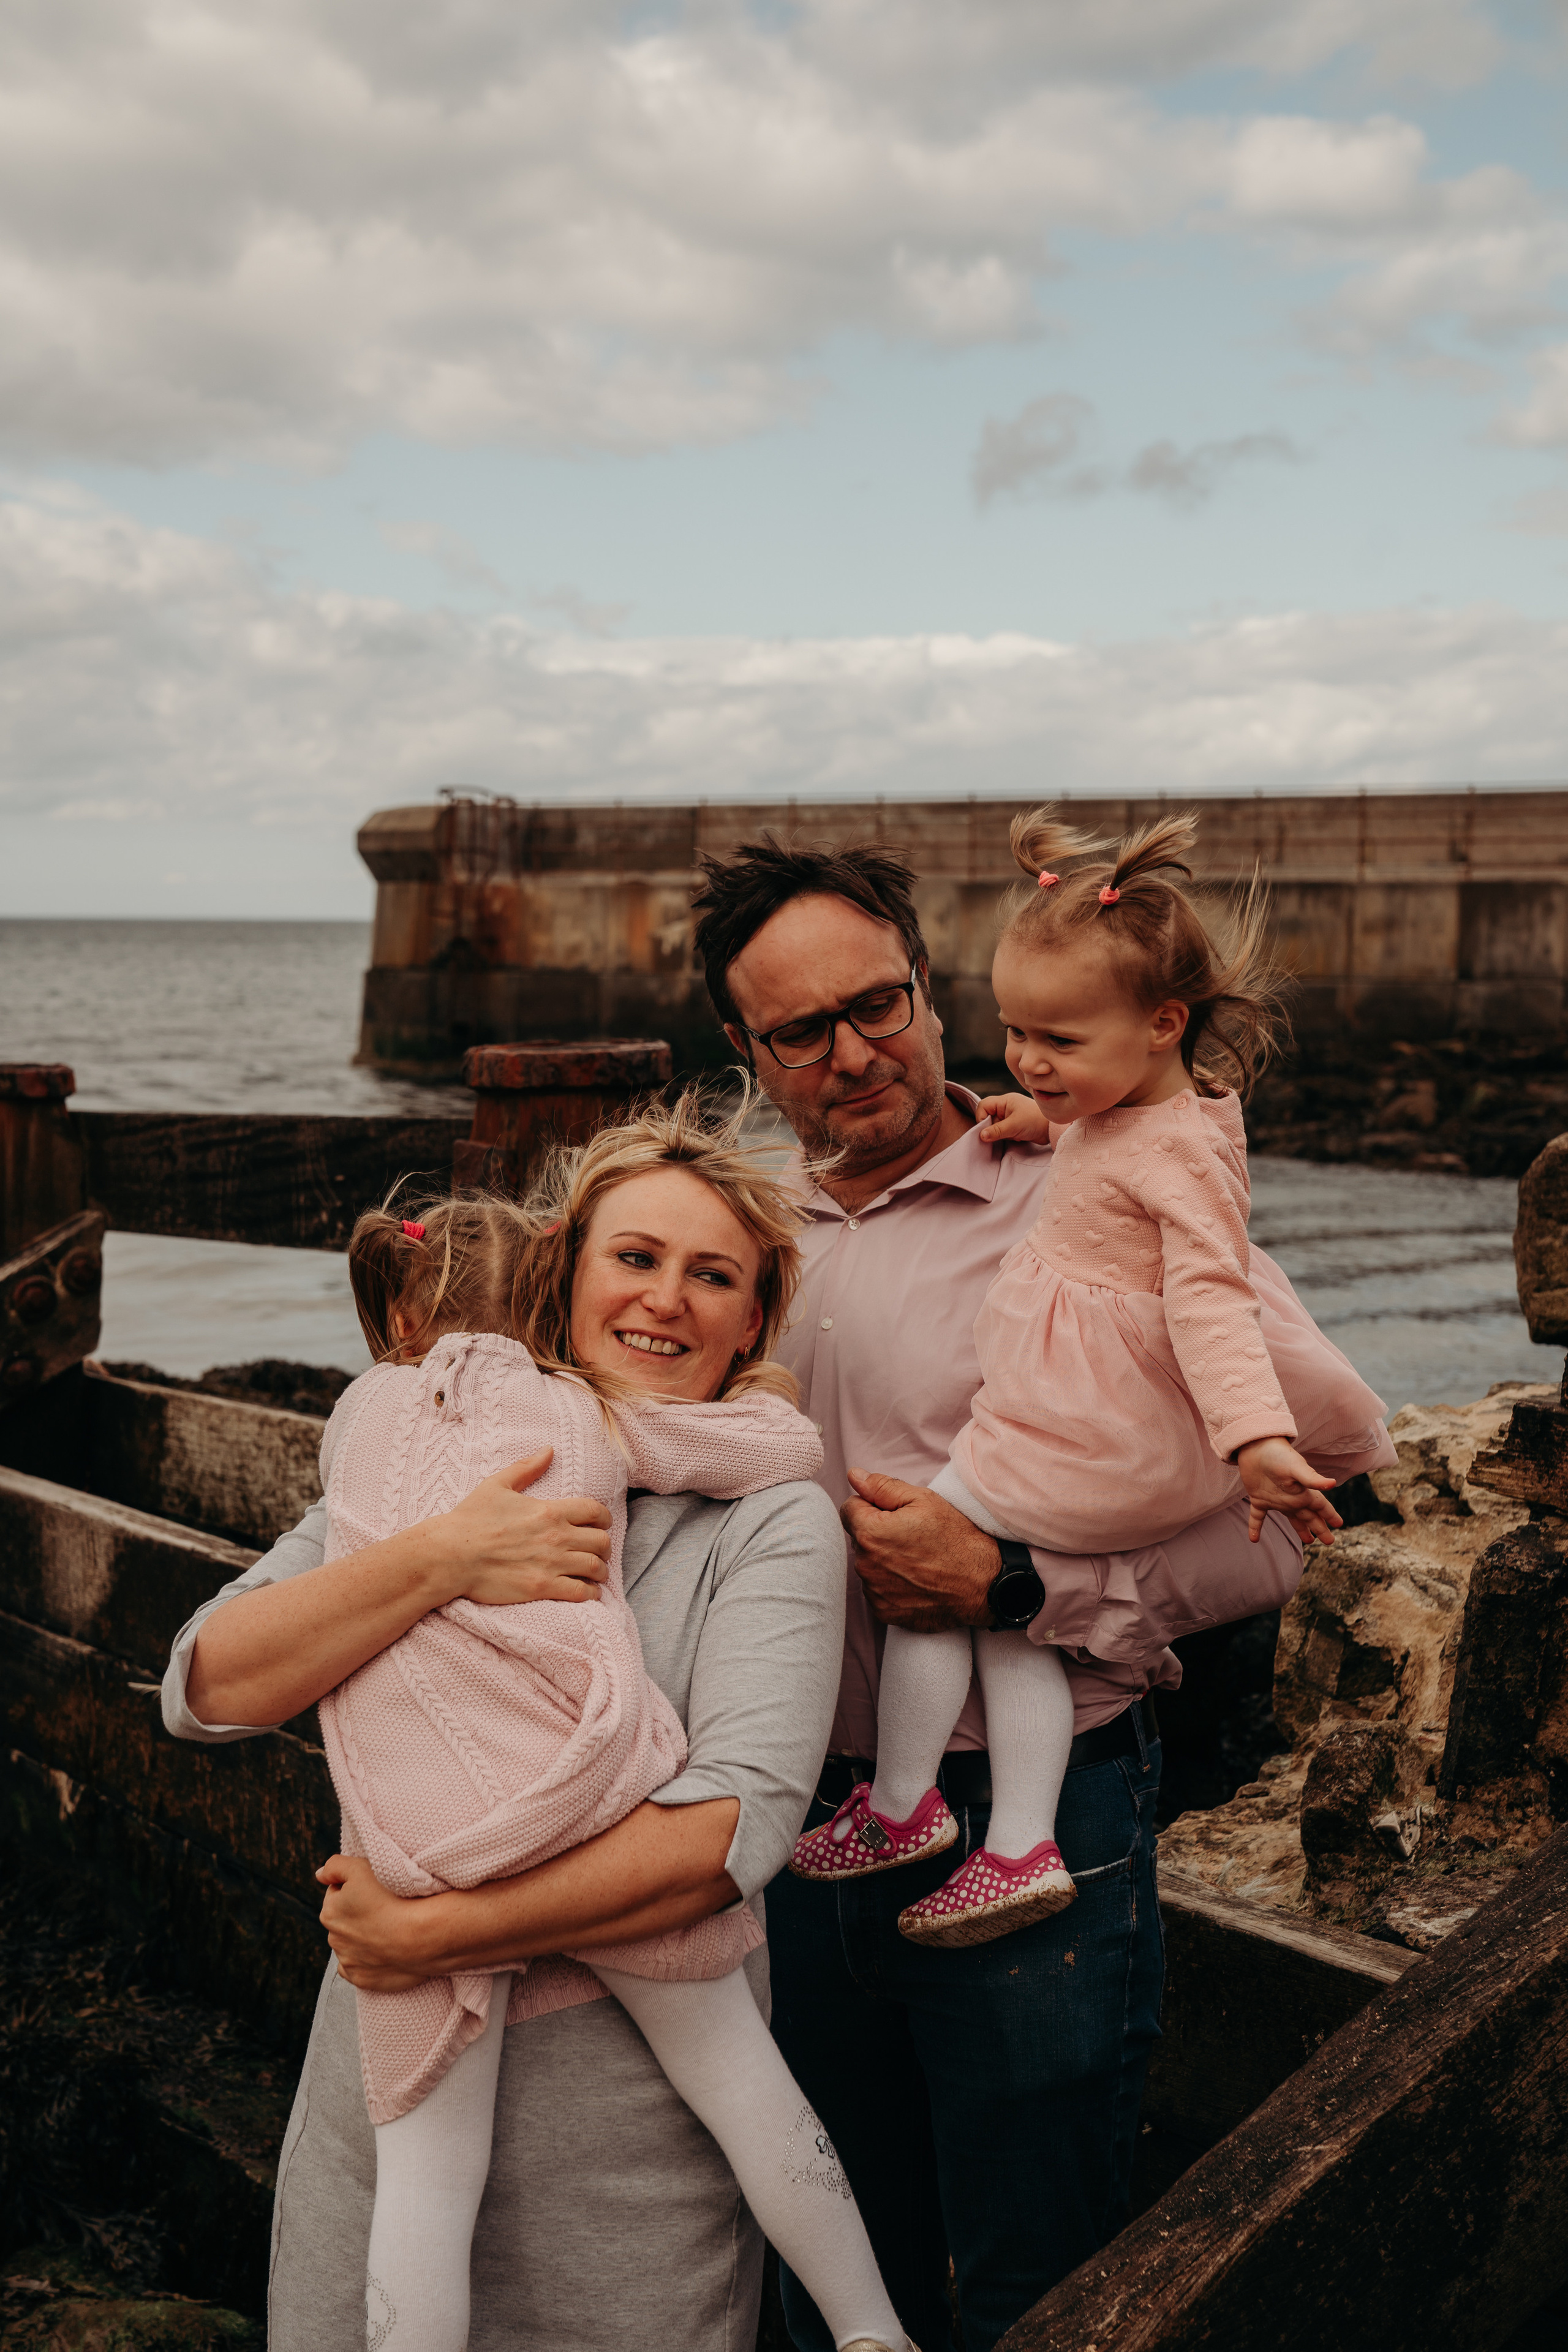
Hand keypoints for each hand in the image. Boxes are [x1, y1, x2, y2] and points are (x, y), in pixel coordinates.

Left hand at [317, 1854, 441, 1991]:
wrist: (422, 1934)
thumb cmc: (393, 1897)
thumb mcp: (361, 1867)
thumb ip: (335, 1866)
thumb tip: (320, 1874)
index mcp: (330, 1912)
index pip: (339, 1894)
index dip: (359, 1889)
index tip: (377, 1891)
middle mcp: (334, 1939)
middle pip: (346, 1921)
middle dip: (359, 1915)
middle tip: (385, 1908)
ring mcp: (349, 1962)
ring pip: (353, 1945)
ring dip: (365, 1938)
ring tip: (389, 1929)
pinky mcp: (363, 1981)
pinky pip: (360, 1968)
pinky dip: (369, 1961)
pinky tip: (384, 1951)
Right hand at [429, 1449, 612, 1606]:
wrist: (450, 1554)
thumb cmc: (470, 1519)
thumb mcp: (497, 1484)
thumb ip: (526, 1467)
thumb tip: (549, 1450)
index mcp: (550, 1510)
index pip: (596, 1511)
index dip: (604, 1518)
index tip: (601, 1525)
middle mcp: (556, 1536)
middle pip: (602, 1541)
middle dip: (604, 1546)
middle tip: (597, 1551)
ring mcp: (551, 1563)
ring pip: (596, 1567)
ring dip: (600, 1571)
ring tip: (594, 1573)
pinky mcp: (542, 1587)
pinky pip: (581, 1593)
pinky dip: (590, 1593)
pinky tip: (587, 1592)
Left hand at [841, 1469, 1000, 1630]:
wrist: (982, 1585)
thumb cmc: (956, 1539)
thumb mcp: (923, 1501)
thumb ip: (882, 1486)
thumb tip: (854, 1476)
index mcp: (869, 1532)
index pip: (849, 1509)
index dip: (871, 1506)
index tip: (895, 1514)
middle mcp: (864, 1565)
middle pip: (859, 1538)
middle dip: (878, 1533)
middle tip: (912, 1536)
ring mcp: (873, 1592)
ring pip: (868, 1564)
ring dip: (883, 1560)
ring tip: (917, 1559)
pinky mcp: (884, 1612)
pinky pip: (877, 1590)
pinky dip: (891, 1584)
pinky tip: (916, 1579)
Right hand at [976, 1092, 1052, 1145]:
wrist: (1052, 1129)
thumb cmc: (1035, 1121)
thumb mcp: (1014, 1126)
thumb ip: (996, 1130)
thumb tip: (980, 1135)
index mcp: (1005, 1101)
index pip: (983, 1105)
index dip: (981, 1117)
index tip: (985, 1130)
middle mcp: (1005, 1107)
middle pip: (987, 1116)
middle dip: (992, 1127)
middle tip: (1000, 1134)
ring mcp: (1009, 1116)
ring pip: (994, 1126)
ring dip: (1000, 1133)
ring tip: (1012, 1135)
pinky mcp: (1014, 1125)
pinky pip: (1002, 1131)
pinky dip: (1006, 1136)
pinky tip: (1016, 1137)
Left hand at [1236, 1436, 1342, 1546]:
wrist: (1255, 1446)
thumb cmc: (1278, 1455)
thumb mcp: (1297, 1467)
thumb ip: (1312, 1479)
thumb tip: (1333, 1484)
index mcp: (1303, 1493)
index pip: (1321, 1507)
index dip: (1330, 1515)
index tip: (1340, 1524)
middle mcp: (1292, 1498)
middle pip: (1309, 1517)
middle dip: (1320, 1528)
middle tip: (1330, 1541)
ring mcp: (1275, 1499)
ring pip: (1291, 1519)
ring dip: (1300, 1529)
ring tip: (1309, 1540)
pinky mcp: (1258, 1499)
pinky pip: (1258, 1517)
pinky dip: (1255, 1527)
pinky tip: (1253, 1539)